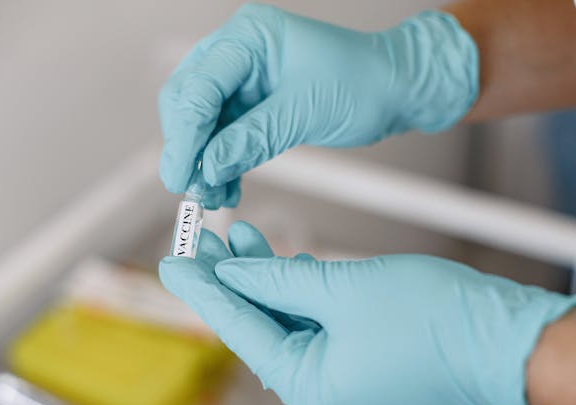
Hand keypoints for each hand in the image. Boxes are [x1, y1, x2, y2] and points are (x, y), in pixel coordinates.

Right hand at [158, 4, 478, 207]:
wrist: (395, 90)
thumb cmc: (364, 82)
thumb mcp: (306, 110)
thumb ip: (253, 138)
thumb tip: (210, 166)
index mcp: (249, 37)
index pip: (199, 86)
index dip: (186, 136)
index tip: (181, 175)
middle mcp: (240, 53)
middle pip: (189, 101)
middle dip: (188, 148)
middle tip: (191, 187)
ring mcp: (245, 79)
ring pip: (204, 124)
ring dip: (205, 162)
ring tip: (213, 196)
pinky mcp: (255, 104)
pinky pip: (225, 136)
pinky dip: (223, 163)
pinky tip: (227, 187)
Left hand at [159, 222, 575, 404]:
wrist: (505, 338)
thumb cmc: (436, 319)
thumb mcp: (341, 287)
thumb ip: (277, 279)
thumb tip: (234, 270)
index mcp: (310, 389)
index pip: (240, 330)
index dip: (204, 290)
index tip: (173, 263)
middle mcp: (322, 398)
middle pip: (261, 329)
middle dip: (234, 281)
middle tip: (204, 242)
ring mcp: (344, 386)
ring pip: (288, 326)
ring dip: (267, 282)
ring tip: (241, 237)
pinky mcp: (363, 369)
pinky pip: (317, 331)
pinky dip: (299, 297)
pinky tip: (285, 263)